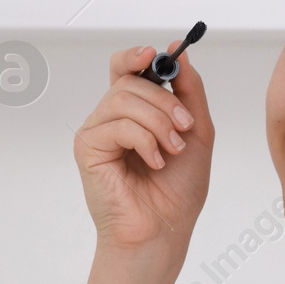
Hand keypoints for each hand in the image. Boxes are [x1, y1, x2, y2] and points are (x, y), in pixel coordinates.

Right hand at [74, 41, 212, 252]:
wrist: (164, 230)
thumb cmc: (177, 190)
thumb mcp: (196, 132)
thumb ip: (190, 92)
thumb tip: (179, 53)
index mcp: (134, 111)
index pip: (125, 68)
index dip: (137, 56)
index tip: (157, 54)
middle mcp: (111, 118)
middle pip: (130, 81)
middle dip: (165, 101)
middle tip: (185, 127)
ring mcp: (97, 132)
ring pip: (123, 99)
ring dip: (158, 122)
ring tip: (173, 150)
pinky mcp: (88, 149)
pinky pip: (117, 125)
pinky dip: (144, 141)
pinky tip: (156, 163)